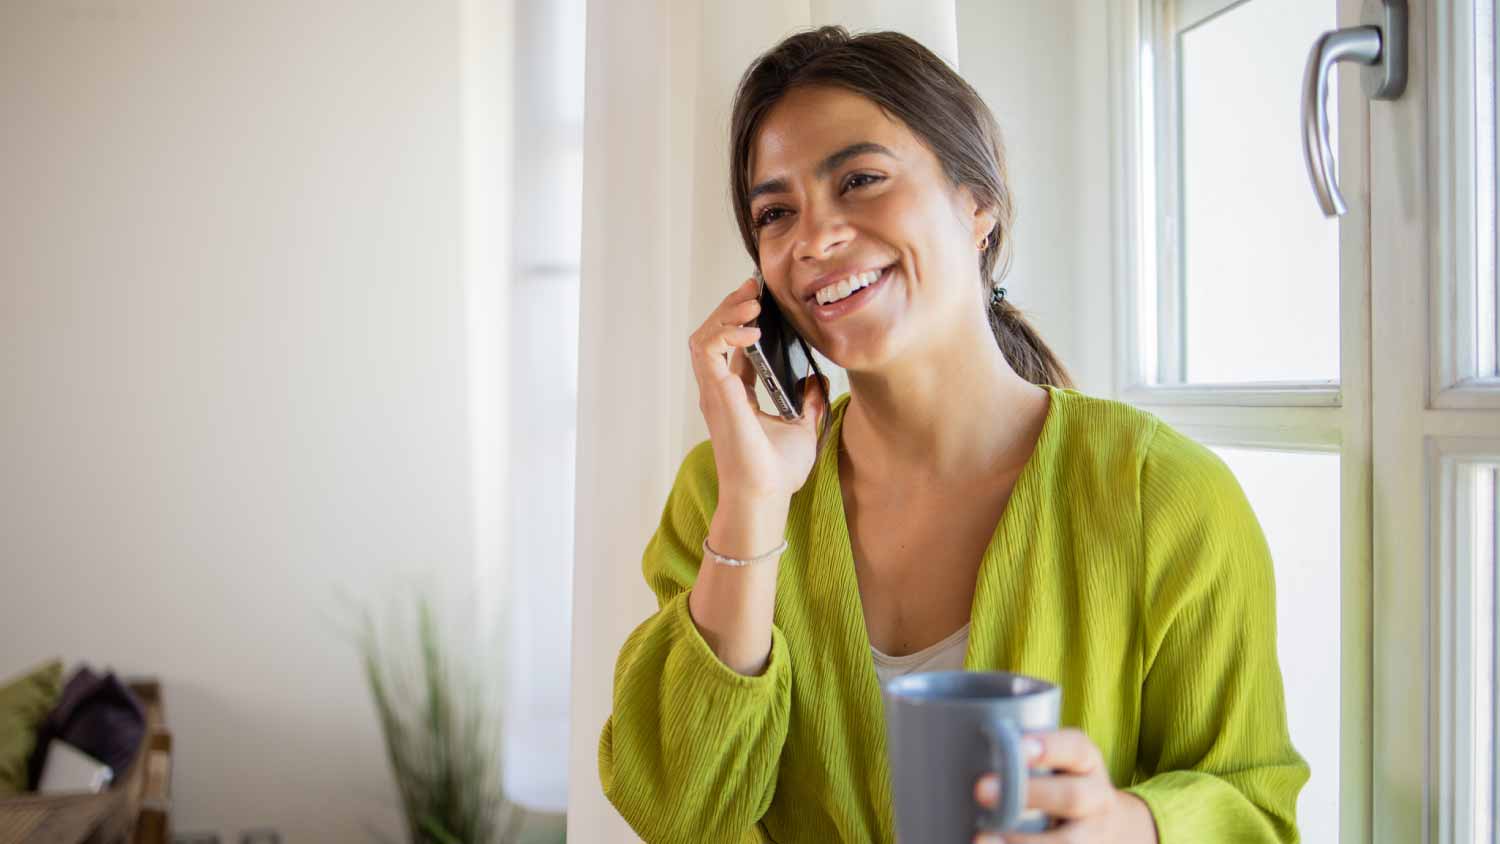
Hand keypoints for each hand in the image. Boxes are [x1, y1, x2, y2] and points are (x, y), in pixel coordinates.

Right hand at [688, 276, 828, 504]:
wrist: (765, 495)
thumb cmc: (776, 471)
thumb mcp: (803, 427)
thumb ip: (807, 400)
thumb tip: (818, 377)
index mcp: (735, 395)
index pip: (730, 347)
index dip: (741, 320)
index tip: (761, 300)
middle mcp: (720, 390)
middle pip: (713, 334)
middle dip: (731, 306)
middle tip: (754, 289)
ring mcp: (714, 392)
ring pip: (704, 336)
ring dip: (726, 314)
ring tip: (752, 302)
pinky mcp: (717, 394)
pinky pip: (708, 350)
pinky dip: (726, 333)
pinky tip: (751, 331)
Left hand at [971, 729, 1158, 843]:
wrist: (1112, 828)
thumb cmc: (1063, 783)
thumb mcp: (1060, 763)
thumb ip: (1022, 756)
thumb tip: (952, 747)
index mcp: (1087, 764)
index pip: (1075, 748)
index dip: (1049, 747)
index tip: (1018, 746)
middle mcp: (1096, 799)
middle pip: (1070, 797)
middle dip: (1029, 794)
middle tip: (981, 789)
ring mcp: (1092, 836)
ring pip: (1067, 842)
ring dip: (1024, 843)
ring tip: (982, 838)